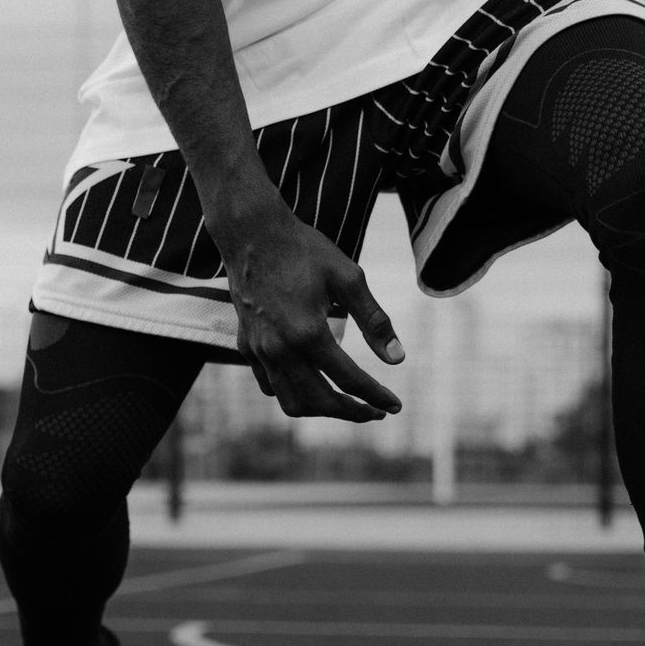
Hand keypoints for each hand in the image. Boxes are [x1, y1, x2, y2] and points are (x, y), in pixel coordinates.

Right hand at [221, 209, 405, 421]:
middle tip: (376, 411)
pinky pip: (269, 386)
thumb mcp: (348, 278)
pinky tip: (311, 384)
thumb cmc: (303, 250)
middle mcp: (280, 349)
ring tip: (345, 404)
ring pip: (291, 402)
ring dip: (322, 410)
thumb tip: (398, 358)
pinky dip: (292, 394)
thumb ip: (374, 320)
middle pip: (320, 401)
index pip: (349, 380)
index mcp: (308, 333)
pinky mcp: (246, 346)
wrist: (251, 233)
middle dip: (352, 412)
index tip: (396, 406)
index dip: (376, 396)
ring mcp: (259, 351)